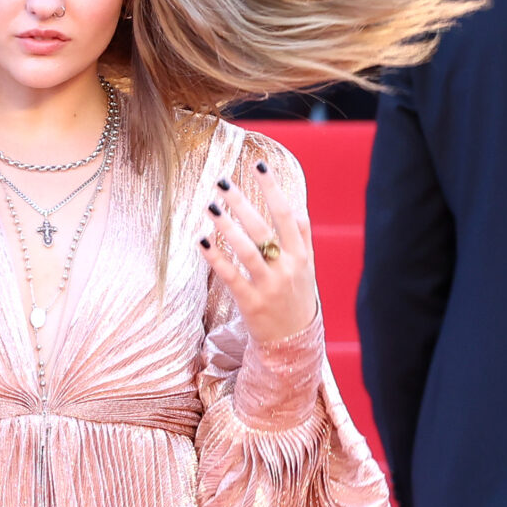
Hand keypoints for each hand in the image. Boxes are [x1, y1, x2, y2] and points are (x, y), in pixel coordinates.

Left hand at [201, 158, 318, 344]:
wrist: (294, 341)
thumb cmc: (295, 296)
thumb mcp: (305, 266)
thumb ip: (300, 237)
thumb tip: (292, 202)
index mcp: (302, 255)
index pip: (289, 214)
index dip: (275, 188)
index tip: (259, 165)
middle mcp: (288, 267)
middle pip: (265, 228)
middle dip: (243, 202)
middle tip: (222, 182)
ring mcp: (270, 286)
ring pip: (248, 250)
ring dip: (228, 226)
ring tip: (210, 206)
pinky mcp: (251, 302)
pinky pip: (231, 276)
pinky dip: (216, 258)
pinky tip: (201, 241)